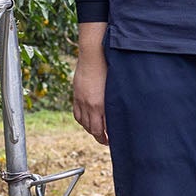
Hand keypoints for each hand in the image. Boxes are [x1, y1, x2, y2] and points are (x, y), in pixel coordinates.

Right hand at [72, 22, 108, 144]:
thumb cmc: (109, 67)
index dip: (106, 138)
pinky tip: (87, 121)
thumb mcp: (116, 87)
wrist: (93, 53)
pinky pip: (77, 114)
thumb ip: (116, 102)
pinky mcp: (76, 95)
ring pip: (83, 123)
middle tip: (106, 141)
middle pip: (92, 129)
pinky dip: (82, 121)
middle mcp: (89, 104)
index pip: (101, 129)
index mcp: (100, 104)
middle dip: (99, 137)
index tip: (111, 142)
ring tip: (97, 133)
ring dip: (90, 130)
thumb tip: (119, 114)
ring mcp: (81, 100)